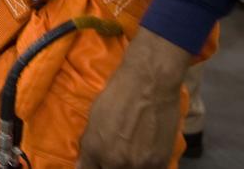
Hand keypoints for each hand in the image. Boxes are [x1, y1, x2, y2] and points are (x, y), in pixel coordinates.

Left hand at [78, 30, 191, 168]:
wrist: (150, 83)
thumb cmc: (118, 93)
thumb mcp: (94, 117)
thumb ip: (89, 146)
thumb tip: (83, 165)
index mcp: (95, 150)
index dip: (92, 168)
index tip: (97, 164)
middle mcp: (115, 162)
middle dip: (110, 167)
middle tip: (117, 154)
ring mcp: (139, 165)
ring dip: (130, 167)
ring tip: (132, 154)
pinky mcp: (160, 163)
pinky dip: (147, 167)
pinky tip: (146, 156)